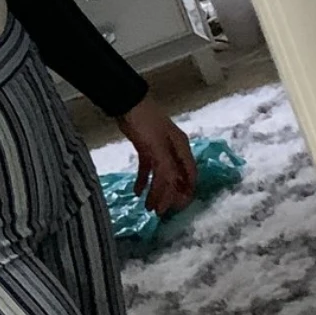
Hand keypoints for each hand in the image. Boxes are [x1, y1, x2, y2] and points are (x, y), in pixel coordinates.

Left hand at [118, 94, 196, 217]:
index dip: (185, 193)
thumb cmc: (144, 122)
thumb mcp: (156, 146)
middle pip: (176, 178)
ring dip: (156, 191)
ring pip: (162, 175)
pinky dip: (144, 180)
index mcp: (181, 148)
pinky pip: (149, 168)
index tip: (176, 208)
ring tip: (148, 207)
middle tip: (160, 212)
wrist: (126, 102)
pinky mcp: (146, 147)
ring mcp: (160, 149)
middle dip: (170, 195)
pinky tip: (137, 192)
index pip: (189, 176)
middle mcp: (174, 150)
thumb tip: (170, 190)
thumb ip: (165, 168)